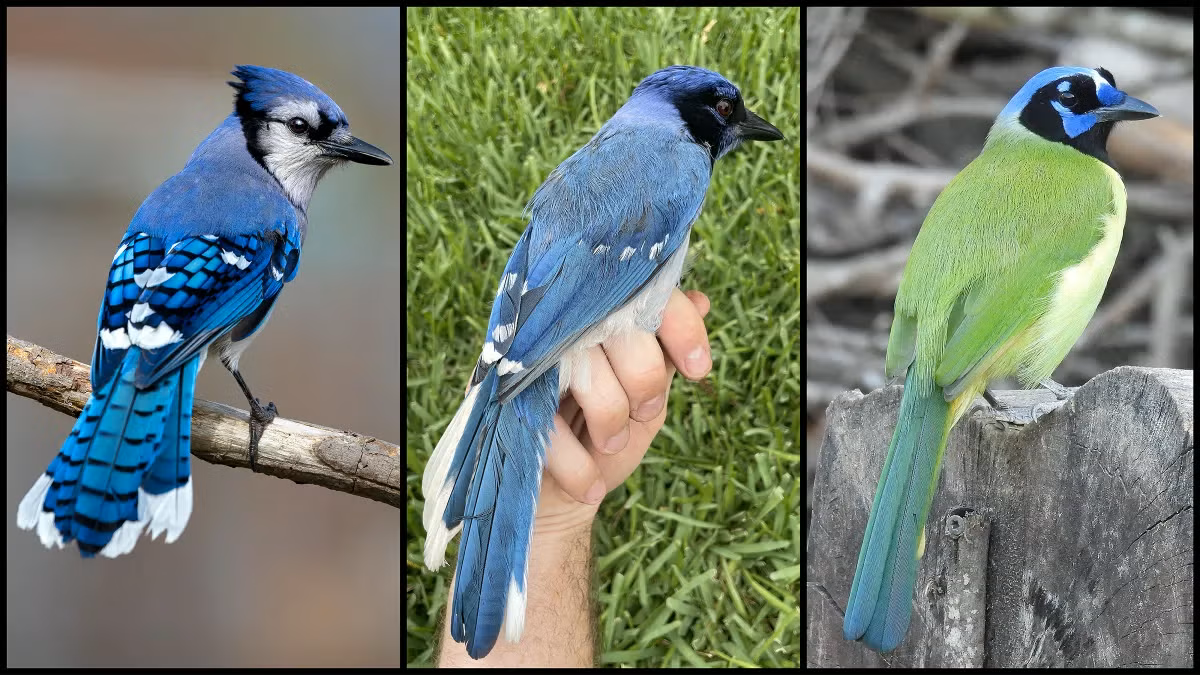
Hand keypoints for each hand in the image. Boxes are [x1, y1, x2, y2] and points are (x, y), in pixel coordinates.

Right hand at [534, 288, 711, 534]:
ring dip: (610, 421)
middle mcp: (561, 328)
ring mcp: (529, 363)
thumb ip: (664, 360)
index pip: (645, 291)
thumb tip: (703, 300)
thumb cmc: (601, 443)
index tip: (698, 369)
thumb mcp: (646, 404)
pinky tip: (590, 487)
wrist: (554, 503)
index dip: (680, 325)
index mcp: (598, 320)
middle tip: (641, 412)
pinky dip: (580, 466)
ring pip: (587, 370)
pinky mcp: (504, 403)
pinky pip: (551, 426)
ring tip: (609, 446)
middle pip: (620, 327)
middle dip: (644, 380)